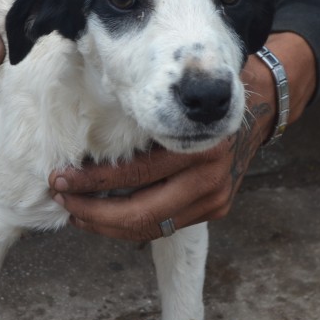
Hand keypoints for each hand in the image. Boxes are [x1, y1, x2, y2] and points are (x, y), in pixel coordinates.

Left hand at [49, 32, 316, 241]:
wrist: (260, 103)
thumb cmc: (202, 92)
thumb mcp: (173, 94)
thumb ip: (141, 113)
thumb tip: (82, 128)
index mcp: (198, 147)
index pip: (136, 176)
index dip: (92, 182)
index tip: (60, 177)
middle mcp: (210, 177)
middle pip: (141, 212)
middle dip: (94, 211)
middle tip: (62, 199)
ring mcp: (216, 198)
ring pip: (152, 227)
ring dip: (107, 225)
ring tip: (77, 212)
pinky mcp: (217, 208)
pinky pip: (166, 225)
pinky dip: (132, 224)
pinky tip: (105, 217)